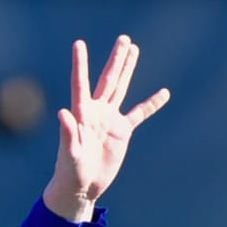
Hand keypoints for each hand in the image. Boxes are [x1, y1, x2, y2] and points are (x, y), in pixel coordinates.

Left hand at [42, 35, 170, 222]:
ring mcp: (109, 120)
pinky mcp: (122, 132)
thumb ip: (67, 134)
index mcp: (81, 115)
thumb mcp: (69, 154)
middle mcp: (96, 112)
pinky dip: (151, 104)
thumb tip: (62, 112)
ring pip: (121, 89)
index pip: (81, 84)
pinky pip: (139, 114)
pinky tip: (163, 93)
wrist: (82, 188)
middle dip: (116, 60)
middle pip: (108, 80)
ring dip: (127, 70)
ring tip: (133, 49)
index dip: (80, 64)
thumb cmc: (69, 172)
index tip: (78, 43)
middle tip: (124, 38)